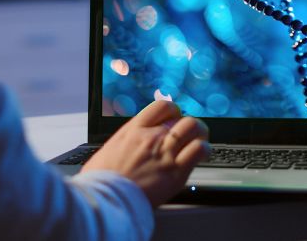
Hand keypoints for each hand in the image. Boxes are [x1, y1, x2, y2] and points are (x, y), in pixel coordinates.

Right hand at [82, 100, 209, 206]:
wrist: (104, 199)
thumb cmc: (101, 180)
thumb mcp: (108, 150)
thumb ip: (125, 143)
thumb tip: (126, 147)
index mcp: (134, 129)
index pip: (162, 106)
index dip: (172, 111)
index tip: (173, 120)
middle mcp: (152, 137)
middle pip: (181, 117)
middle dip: (187, 125)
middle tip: (187, 135)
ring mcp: (165, 153)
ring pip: (194, 128)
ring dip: (200, 133)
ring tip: (199, 142)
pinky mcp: (176, 172)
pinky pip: (199, 149)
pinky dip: (204, 149)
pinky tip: (201, 155)